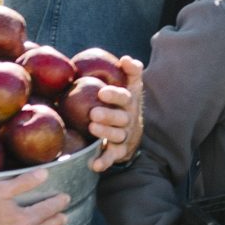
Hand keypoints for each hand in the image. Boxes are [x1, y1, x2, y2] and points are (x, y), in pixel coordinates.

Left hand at [87, 55, 143, 170]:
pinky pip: (112, 156)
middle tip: (93, 112)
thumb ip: (130, 72)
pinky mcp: (119, 151)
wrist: (132, 132)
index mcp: (130, 101)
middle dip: (109, 115)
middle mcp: (129, 118)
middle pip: (122, 117)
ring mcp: (125, 135)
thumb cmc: (123, 103)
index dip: (116, 94)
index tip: (102, 92)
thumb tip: (126, 59)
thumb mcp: (130, 86)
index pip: (126, 95)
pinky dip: (104, 161)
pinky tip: (94, 165)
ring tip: (92, 128)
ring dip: (106, 132)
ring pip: (118, 135)